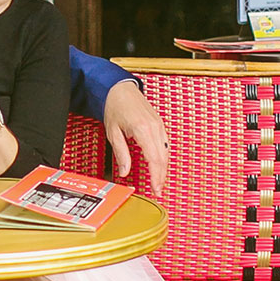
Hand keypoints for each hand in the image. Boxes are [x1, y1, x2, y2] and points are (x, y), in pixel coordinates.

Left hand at [103, 79, 168, 196]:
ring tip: (159, 182)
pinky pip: (165, 144)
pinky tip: (160, 166)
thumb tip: (125, 172)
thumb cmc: (115, 107)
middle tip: (158, 191)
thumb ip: (121, 153)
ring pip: (166, 151)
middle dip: (161, 176)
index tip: (156, 189)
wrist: (120, 89)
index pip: (154, 159)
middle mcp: (154, 127)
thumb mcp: (113, 132)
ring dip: (164, 168)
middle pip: (163, 157)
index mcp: (143, 129)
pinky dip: (164, 157)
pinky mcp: (159, 124)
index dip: (156, 176)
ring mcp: (159, 125)